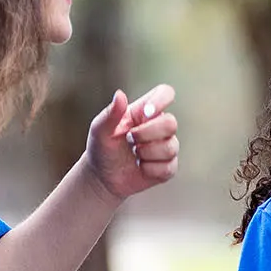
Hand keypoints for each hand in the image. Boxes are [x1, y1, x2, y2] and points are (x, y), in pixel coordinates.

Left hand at [79, 84, 178, 199]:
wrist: (102, 177)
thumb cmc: (101, 149)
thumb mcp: (100, 130)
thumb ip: (110, 113)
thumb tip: (120, 94)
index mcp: (143, 111)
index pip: (165, 93)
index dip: (161, 100)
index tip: (146, 113)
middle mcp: (158, 126)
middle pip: (171, 123)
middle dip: (147, 134)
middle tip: (129, 140)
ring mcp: (166, 147)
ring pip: (170, 147)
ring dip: (146, 153)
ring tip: (134, 155)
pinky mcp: (168, 167)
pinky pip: (168, 168)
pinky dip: (149, 169)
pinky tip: (140, 167)